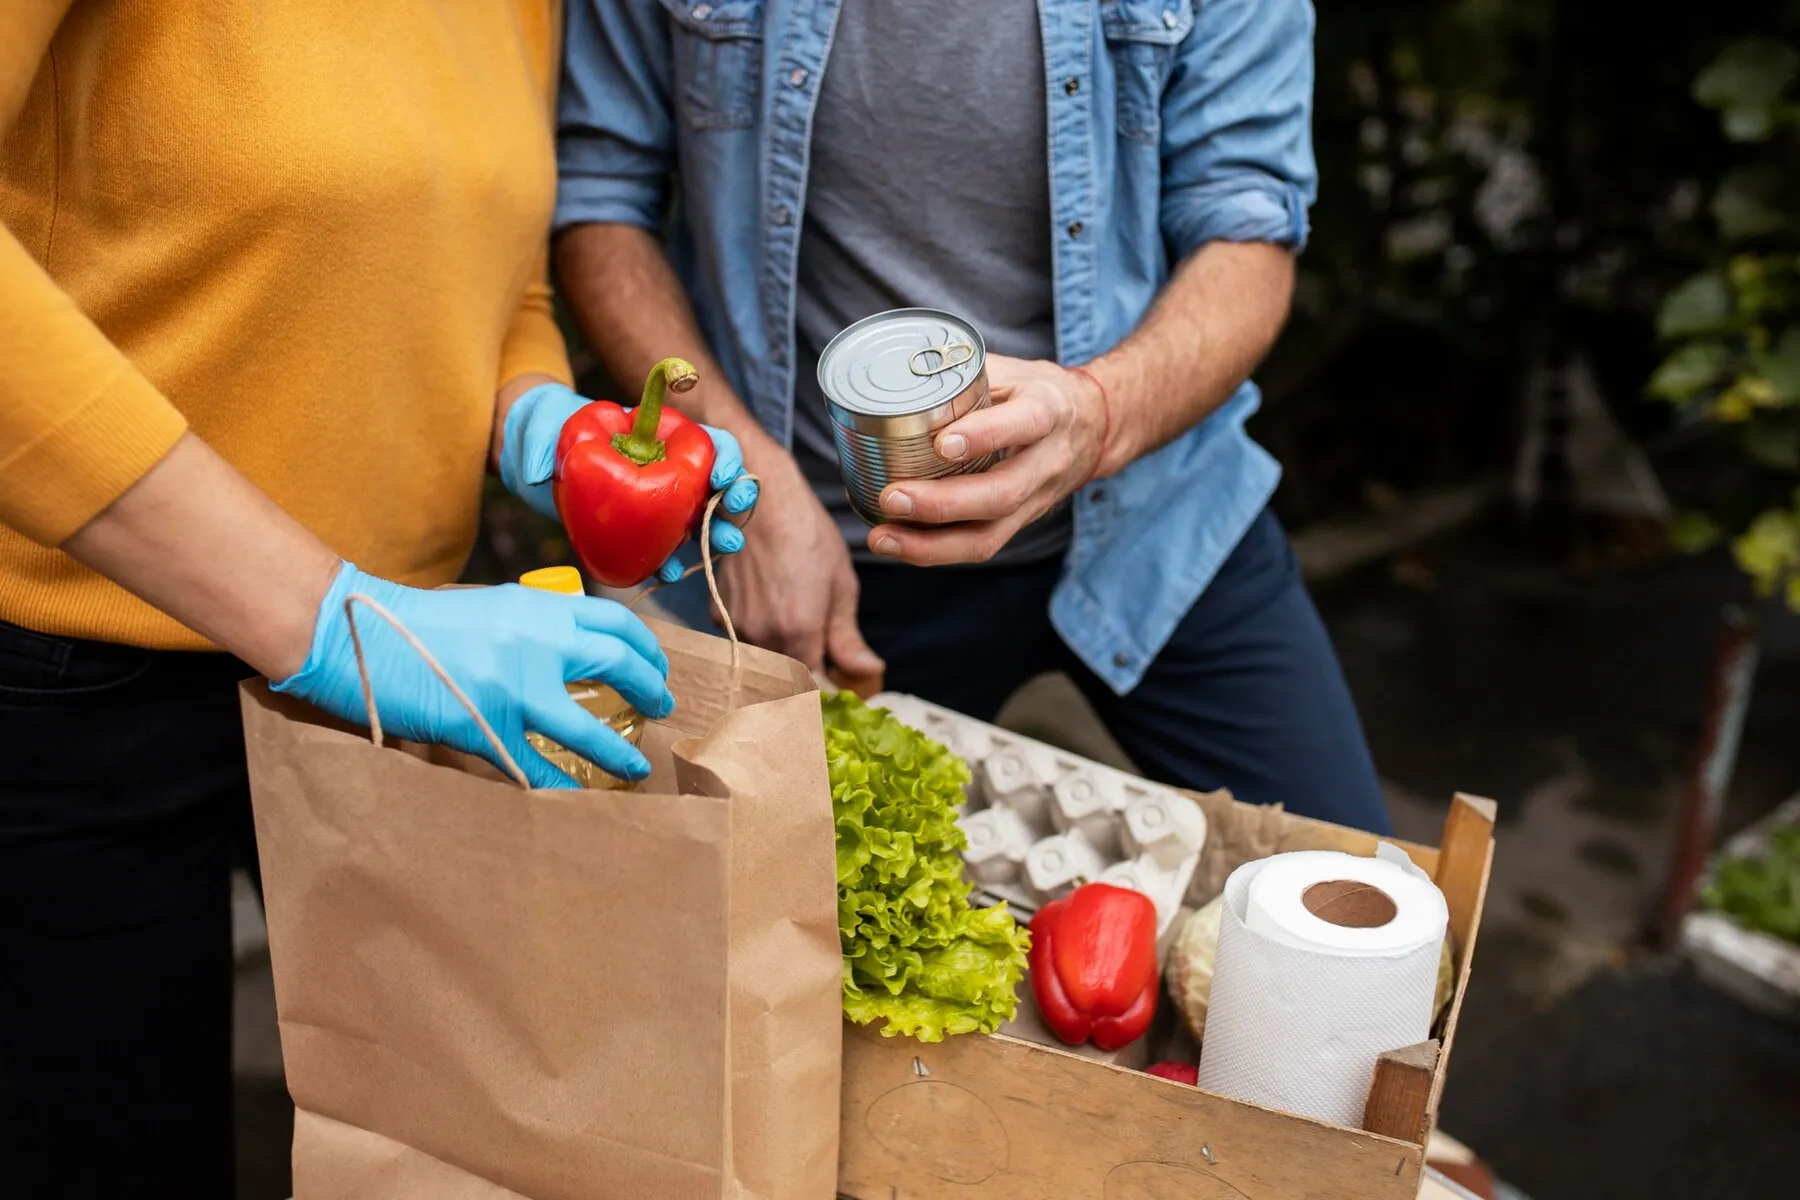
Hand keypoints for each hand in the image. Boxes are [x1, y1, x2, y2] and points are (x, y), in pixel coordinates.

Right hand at [272, 561, 675, 787]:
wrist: (360, 631)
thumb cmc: (420, 621)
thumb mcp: (491, 606)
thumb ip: (534, 625)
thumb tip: (571, 648)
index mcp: (539, 606)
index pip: (615, 622)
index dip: (647, 648)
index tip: (657, 667)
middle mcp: (537, 641)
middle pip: (618, 664)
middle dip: (650, 688)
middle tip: (662, 708)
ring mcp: (513, 686)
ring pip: (586, 726)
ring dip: (618, 752)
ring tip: (636, 767)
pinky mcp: (485, 726)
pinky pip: (536, 766)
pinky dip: (563, 785)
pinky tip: (580, 798)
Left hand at [497, 381, 757, 580]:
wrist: (532, 458)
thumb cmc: (543, 428)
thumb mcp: (538, 425)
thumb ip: (539, 443)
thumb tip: (540, 473)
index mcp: (654, 434)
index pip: (704, 440)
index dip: (723, 456)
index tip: (721, 476)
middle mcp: (665, 467)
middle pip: (713, 481)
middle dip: (733, 500)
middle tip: (732, 518)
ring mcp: (654, 500)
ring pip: (697, 518)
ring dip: (715, 535)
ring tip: (724, 549)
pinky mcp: (638, 529)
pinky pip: (662, 547)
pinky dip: (668, 561)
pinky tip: (665, 573)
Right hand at [717, 455, 883, 678]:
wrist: (757, 493)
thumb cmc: (806, 531)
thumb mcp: (841, 583)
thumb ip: (848, 636)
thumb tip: (868, 670)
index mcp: (798, 633)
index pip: (812, 686)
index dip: (826, 683)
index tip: (837, 676)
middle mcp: (761, 636)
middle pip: (786, 676)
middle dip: (804, 667)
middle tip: (822, 644)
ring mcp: (734, 625)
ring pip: (764, 657)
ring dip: (782, 649)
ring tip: (795, 611)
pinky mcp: (717, 611)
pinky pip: (744, 636)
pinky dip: (761, 630)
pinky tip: (772, 599)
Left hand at [866, 355, 1105, 564]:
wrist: (1093, 427)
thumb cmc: (1038, 392)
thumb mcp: (1014, 370)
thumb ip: (966, 373)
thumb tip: (900, 370)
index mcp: (1048, 411)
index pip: (1025, 424)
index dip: (985, 435)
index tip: (940, 443)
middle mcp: (1047, 462)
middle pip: (1001, 494)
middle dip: (942, 504)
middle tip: (892, 498)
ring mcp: (1036, 500)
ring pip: (990, 535)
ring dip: (931, 545)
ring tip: (883, 537)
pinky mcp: (1020, 523)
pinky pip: (980, 545)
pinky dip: (934, 551)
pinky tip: (897, 544)